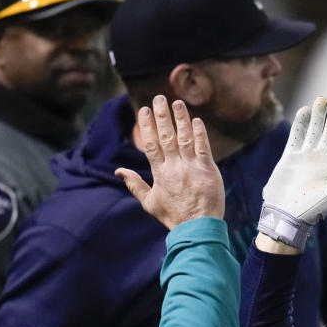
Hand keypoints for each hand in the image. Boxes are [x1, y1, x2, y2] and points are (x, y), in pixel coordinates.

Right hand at [116, 95, 223, 229]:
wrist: (197, 228)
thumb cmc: (174, 216)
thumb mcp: (149, 202)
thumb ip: (135, 184)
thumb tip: (119, 171)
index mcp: (159, 173)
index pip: (151, 144)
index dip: (147, 126)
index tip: (144, 110)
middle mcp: (174, 167)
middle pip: (166, 137)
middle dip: (162, 116)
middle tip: (159, 98)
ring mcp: (191, 168)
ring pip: (184, 138)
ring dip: (181, 119)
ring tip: (177, 102)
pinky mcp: (208, 170)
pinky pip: (203, 148)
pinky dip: (200, 134)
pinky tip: (197, 120)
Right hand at [256, 96, 326, 249]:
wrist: (286, 215)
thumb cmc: (313, 209)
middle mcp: (322, 159)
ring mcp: (306, 157)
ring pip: (314, 131)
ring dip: (318, 116)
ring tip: (321, 98)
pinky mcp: (290, 158)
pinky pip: (296, 137)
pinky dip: (300, 124)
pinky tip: (304, 111)